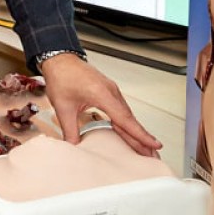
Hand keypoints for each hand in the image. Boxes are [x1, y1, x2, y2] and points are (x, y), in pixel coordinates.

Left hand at [39, 52, 161, 155]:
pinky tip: (130, 133)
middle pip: (130, 119)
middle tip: (154, 155)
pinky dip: (128, 123)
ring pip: (127, 115)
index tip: (154, 145)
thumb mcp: (62, 107)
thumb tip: (75, 147)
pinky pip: (122, 110)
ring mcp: (111, 91)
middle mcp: (111, 91)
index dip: (140, 135)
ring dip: (136, 132)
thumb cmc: (61, 76)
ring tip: (145, 148)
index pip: (125, 120)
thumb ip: (70, 130)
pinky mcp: (109, 91)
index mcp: (102, 94)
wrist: (59, 59)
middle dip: (143, 138)